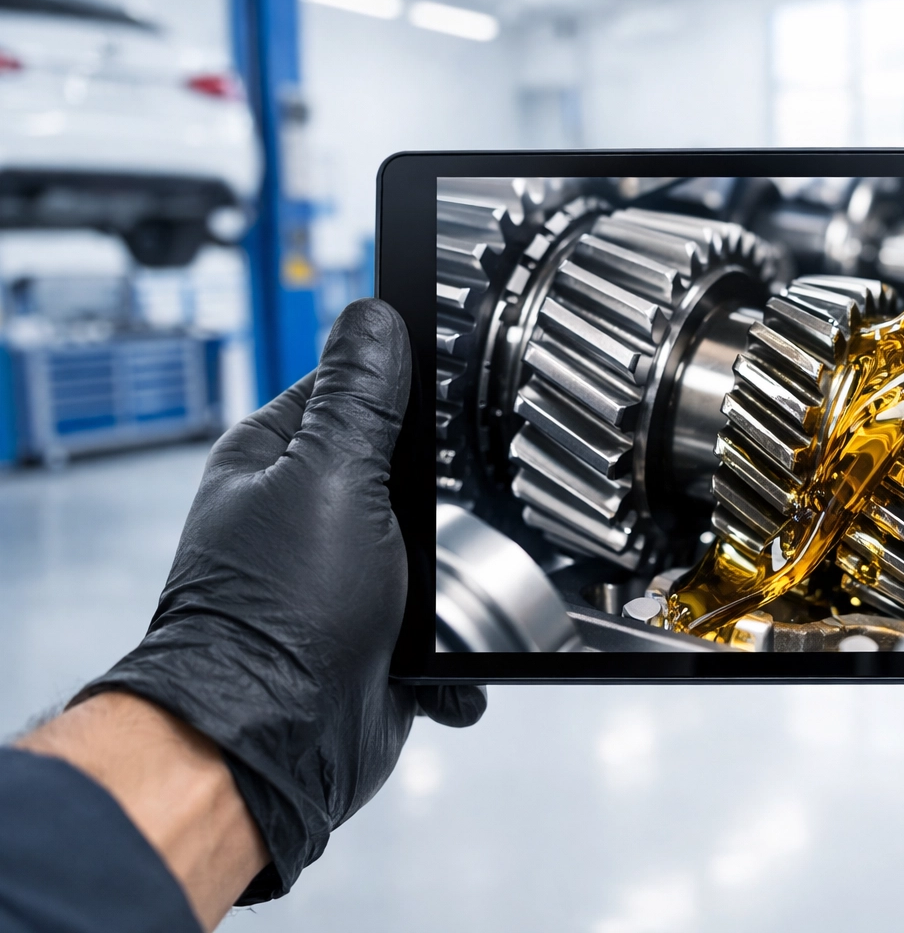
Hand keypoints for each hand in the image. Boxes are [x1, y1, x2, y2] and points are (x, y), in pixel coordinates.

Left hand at [77, 299, 485, 901]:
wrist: (273, 745)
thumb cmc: (274, 614)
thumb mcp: (330, 478)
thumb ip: (360, 398)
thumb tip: (371, 316)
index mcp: (279, 459)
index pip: (354, 388)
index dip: (408, 381)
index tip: (461, 380)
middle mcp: (309, 515)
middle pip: (410, 472)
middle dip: (452, 493)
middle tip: (472, 498)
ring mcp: (346, 580)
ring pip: (438, 551)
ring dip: (462, 578)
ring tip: (457, 588)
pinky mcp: (381, 642)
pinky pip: (445, 629)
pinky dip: (456, 649)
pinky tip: (447, 652)